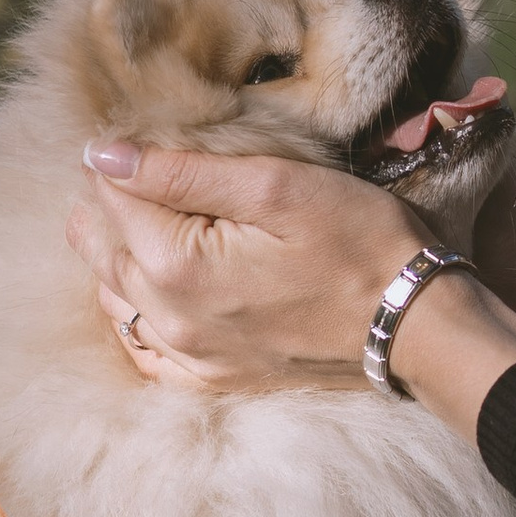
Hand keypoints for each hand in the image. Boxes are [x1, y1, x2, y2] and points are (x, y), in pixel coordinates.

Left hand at [69, 146, 427, 394]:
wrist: (414, 324)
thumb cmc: (359, 242)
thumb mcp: (277, 185)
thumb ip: (182, 170)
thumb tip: (101, 154)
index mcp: (177, 265)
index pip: (112, 197)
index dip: (121, 159)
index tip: (143, 137)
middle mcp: (171, 320)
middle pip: (103, 251)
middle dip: (108, 205)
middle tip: (133, 170)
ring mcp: (191, 357)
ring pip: (116, 299)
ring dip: (117, 257)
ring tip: (140, 220)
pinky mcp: (215, 378)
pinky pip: (144, 351)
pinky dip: (134, 315)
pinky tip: (147, 291)